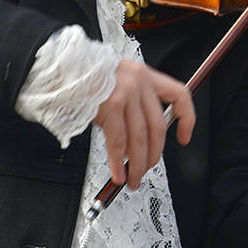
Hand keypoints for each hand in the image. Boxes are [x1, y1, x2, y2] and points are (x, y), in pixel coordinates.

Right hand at [92, 60, 195, 188]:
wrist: (61, 67)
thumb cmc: (85, 77)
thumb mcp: (117, 80)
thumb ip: (134, 101)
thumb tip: (141, 139)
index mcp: (145, 74)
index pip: (179, 95)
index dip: (186, 119)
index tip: (184, 138)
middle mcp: (139, 82)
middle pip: (157, 127)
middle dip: (154, 155)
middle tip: (146, 170)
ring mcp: (126, 93)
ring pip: (139, 138)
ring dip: (137, 165)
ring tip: (133, 180)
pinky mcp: (110, 105)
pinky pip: (119, 142)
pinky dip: (119, 163)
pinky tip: (118, 173)